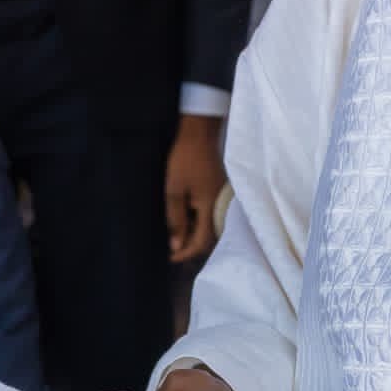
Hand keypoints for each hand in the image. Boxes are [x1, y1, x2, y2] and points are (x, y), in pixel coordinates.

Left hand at [164, 114, 226, 262]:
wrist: (198, 132)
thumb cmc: (184, 159)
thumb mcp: (173, 190)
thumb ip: (175, 219)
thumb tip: (176, 246)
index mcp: (211, 208)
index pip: (201, 242)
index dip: (185, 253)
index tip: (169, 257)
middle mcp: (221, 206)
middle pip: (208, 238)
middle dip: (189, 246)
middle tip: (169, 248)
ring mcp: (222, 198)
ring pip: (209, 226)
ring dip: (193, 233)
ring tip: (174, 234)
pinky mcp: (219, 191)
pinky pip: (210, 213)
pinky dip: (197, 220)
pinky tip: (184, 217)